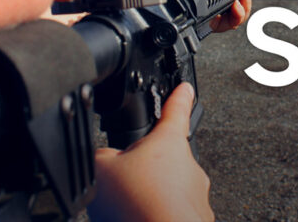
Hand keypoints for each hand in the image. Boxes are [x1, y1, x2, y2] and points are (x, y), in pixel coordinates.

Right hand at [88, 83, 213, 221]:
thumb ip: (101, 156)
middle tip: (129, 182)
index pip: (176, 110)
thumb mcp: (102, 170)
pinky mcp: (195, 219)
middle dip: (149, 168)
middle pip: (168, 157)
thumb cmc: (140, 205)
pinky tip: (141, 220)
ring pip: (171, 189)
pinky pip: (173, 213)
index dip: (179, 97)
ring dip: (152, 196)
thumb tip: (102, 158)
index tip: (185, 88)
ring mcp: (195, 195)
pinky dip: (157, 216)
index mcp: (169, 143)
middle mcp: (188, 166)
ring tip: (131, 209)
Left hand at [162, 0, 251, 32]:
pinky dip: (236, 17)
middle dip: (247, 3)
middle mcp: (215, 3)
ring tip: (240, 1)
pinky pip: (228, 26)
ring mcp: (211, 14)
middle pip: (239, 11)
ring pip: (236, 20)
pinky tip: (236, 6)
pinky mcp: (207, 23)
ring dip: (244, 10)